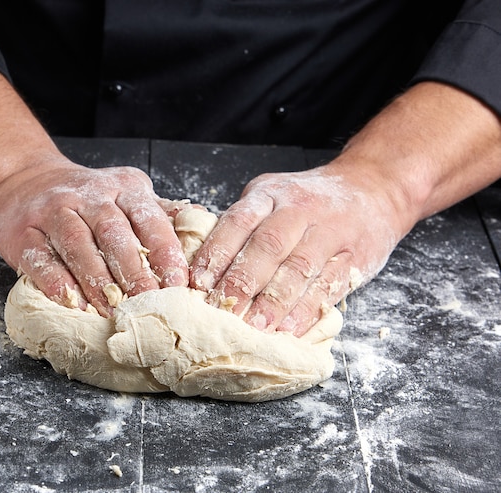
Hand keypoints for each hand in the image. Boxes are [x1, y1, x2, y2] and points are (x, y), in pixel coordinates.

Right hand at [0, 158, 188, 315]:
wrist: (26, 180)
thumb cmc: (89, 197)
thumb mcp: (128, 194)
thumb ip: (160, 211)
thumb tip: (201, 218)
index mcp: (123, 188)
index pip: (148, 218)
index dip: (164, 251)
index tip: (178, 283)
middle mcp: (88, 196)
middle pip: (113, 233)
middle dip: (133, 271)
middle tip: (148, 302)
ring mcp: (53, 211)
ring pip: (77, 244)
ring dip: (96, 279)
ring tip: (113, 309)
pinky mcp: (23, 232)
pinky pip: (39, 258)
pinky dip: (56, 281)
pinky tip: (72, 302)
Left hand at [190, 164, 408, 335]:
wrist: (373, 188)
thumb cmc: (310, 199)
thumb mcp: (272, 195)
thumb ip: (243, 224)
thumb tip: (204, 266)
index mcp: (270, 195)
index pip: (238, 222)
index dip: (217, 253)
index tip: (199, 284)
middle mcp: (298, 210)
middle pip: (267, 246)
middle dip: (242, 282)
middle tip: (223, 311)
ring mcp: (328, 232)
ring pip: (299, 267)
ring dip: (274, 301)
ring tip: (255, 327)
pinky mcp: (353, 256)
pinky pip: (329, 285)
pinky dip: (308, 309)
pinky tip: (290, 328)